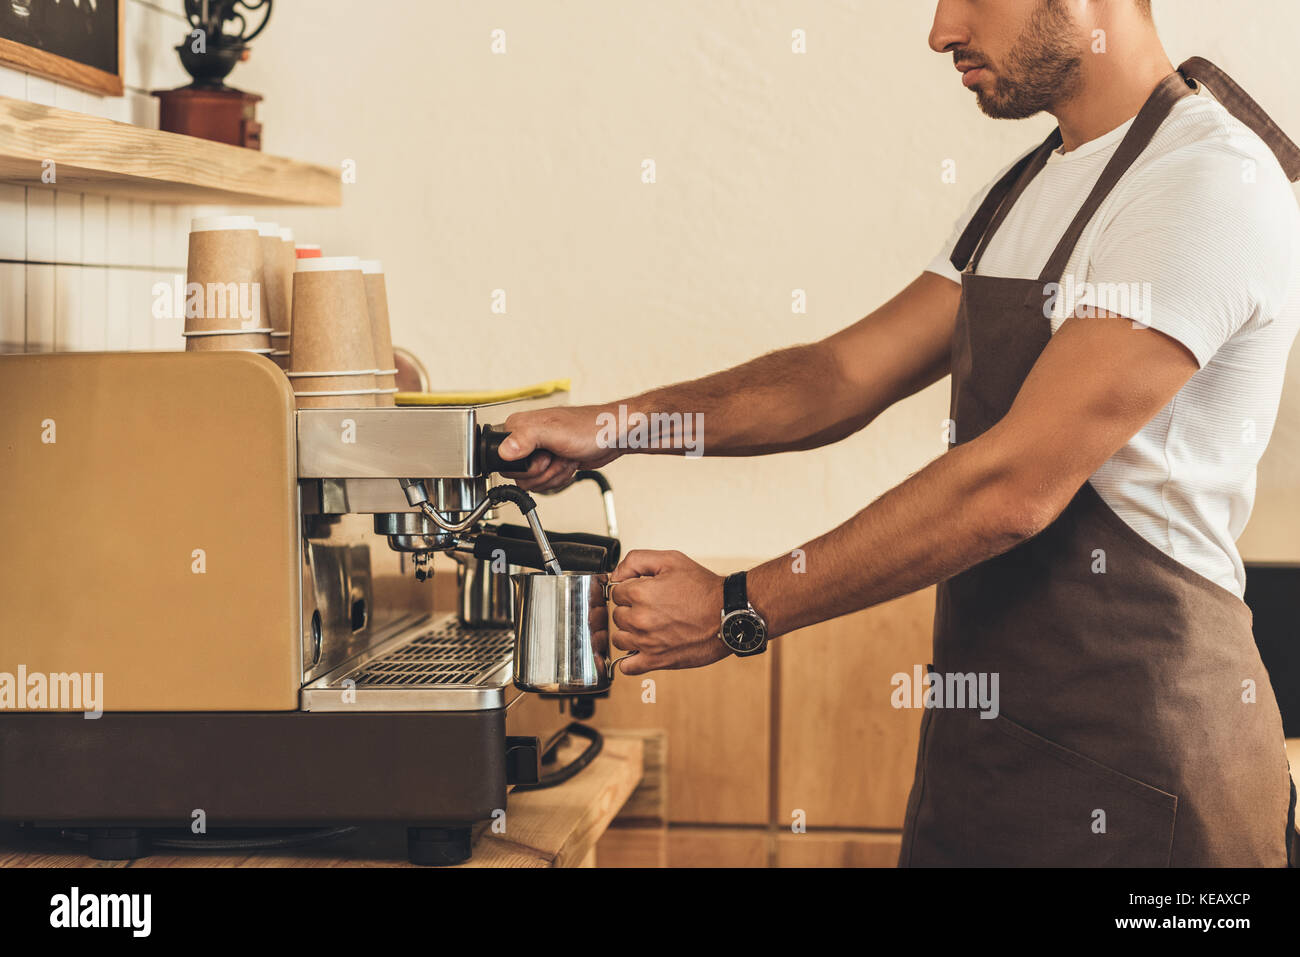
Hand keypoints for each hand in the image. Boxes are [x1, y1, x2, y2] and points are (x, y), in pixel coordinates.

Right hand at [498, 405, 622, 491]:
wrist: (612, 437)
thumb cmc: (591, 428)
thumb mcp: (555, 432)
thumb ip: (526, 438)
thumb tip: (504, 451)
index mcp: (518, 426)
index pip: (503, 461)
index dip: (526, 465)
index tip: (542, 456)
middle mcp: (524, 439)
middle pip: (519, 476)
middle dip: (543, 472)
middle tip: (556, 455)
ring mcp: (537, 452)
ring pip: (533, 482)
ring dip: (554, 474)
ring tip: (565, 456)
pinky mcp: (548, 463)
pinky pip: (545, 482)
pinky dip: (560, 476)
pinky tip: (568, 462)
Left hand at [607, 550, 730, 674]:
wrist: (728, 614)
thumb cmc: (704, 589)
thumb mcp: (671, 560)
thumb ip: (636, 560)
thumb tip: (617, 574)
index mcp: (640, 593)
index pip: (616, 592)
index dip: (630, 590)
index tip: (643, 592)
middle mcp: (640, 619)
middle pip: (617, 615)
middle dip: (630, 610)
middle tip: (652, 608)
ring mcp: (646, 642)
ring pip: (619, 639)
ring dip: (630, 632)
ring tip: (649, 627)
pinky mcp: (656, 660)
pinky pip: (627, 666)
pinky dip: (630, 659)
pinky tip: (641, 649)